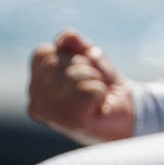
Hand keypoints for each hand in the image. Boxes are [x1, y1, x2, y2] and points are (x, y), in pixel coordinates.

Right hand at [27, 29, 135, 144]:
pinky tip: (100, 105)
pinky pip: (88, 91)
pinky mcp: (73, 123)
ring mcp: (53, 116)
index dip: (68, 55)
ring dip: (93, 80)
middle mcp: (36, 103)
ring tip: (97, 95)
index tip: (81, 70)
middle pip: (55, 64)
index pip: (42, 54)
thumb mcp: (85, 53)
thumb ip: (71, 41)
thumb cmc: (102, 82)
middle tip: (91, 84)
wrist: (128, 109)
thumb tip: (60, 41)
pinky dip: (100, 92)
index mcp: (35, 86)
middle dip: (82, 67)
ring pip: (72, 77)